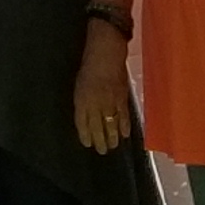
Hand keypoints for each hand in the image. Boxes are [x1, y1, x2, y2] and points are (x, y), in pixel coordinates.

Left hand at [74, 24, 133, 155]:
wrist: (105, 53)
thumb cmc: (89, 66)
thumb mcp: (79, 85)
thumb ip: (82, 101)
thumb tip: (86, 116)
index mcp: (81, 99)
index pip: (82, 122)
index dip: (85, 135)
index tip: (87, 144)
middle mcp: (95, 103)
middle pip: (97, 127)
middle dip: (99, 140)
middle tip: (102, 151)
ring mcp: (109, 101)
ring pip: (111, 124)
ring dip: (112, 137)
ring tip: (113, 147)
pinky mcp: (121, 97)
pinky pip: (123, 115)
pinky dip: (124, 126)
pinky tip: (125, 134)